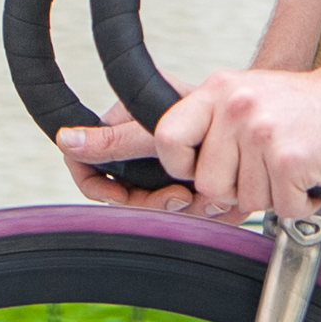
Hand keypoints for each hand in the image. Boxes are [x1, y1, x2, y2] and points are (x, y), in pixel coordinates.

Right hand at [55, 111, 237, 218]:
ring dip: (183, 210)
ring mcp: (162, 168)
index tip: (122, 196)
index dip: (100, 188)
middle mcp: (139, 149)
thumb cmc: (211, 108)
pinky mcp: (186, 185)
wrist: (255, 123)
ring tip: (207, 197)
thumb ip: (114, 140)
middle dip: (153, 203)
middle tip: (180, 197)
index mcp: (122, 125)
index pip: (87, 165)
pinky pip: (180, 213)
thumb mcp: (158, 127)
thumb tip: (65, 140)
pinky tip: (217, 202)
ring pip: (152, 210)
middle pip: (123, 195)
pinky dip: (200, 212)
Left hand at [145, 59, 320, 221]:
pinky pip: (282, 207)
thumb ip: (215, 129)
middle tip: (268, 168)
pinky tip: (311, 177)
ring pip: (248, 200)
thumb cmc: (309, 106)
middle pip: (209, 184)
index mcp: (218, 91)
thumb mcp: (249, 97)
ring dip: (275, 195)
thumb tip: (190, 180)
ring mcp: (262, 133)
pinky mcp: (290, 160)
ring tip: (294, 166)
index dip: (183, 165)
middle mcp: (236, 108)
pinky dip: (302, 202)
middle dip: (240, 188)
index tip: (205, 167)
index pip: (167, 138)